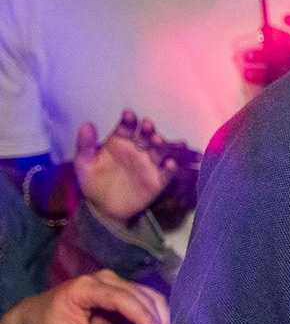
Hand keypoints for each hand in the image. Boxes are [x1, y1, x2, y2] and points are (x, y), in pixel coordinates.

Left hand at [73, 110, 180, 225]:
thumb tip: (86, 124)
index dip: (128, 121)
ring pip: (159, 151)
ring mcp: (149, 164)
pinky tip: (170, 164)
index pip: (126, 127)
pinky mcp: (158, 181)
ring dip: (161, 144)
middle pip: (146, 136)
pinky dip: (171, 168)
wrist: (103, 208)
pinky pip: (167, 173)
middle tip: (147, 125)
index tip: (128, 114)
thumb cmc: (93, 182)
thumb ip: (86, 145)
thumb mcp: (84, 163)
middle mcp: (137, 150)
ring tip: (157, 140)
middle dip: (148, 130)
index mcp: (120, 142)